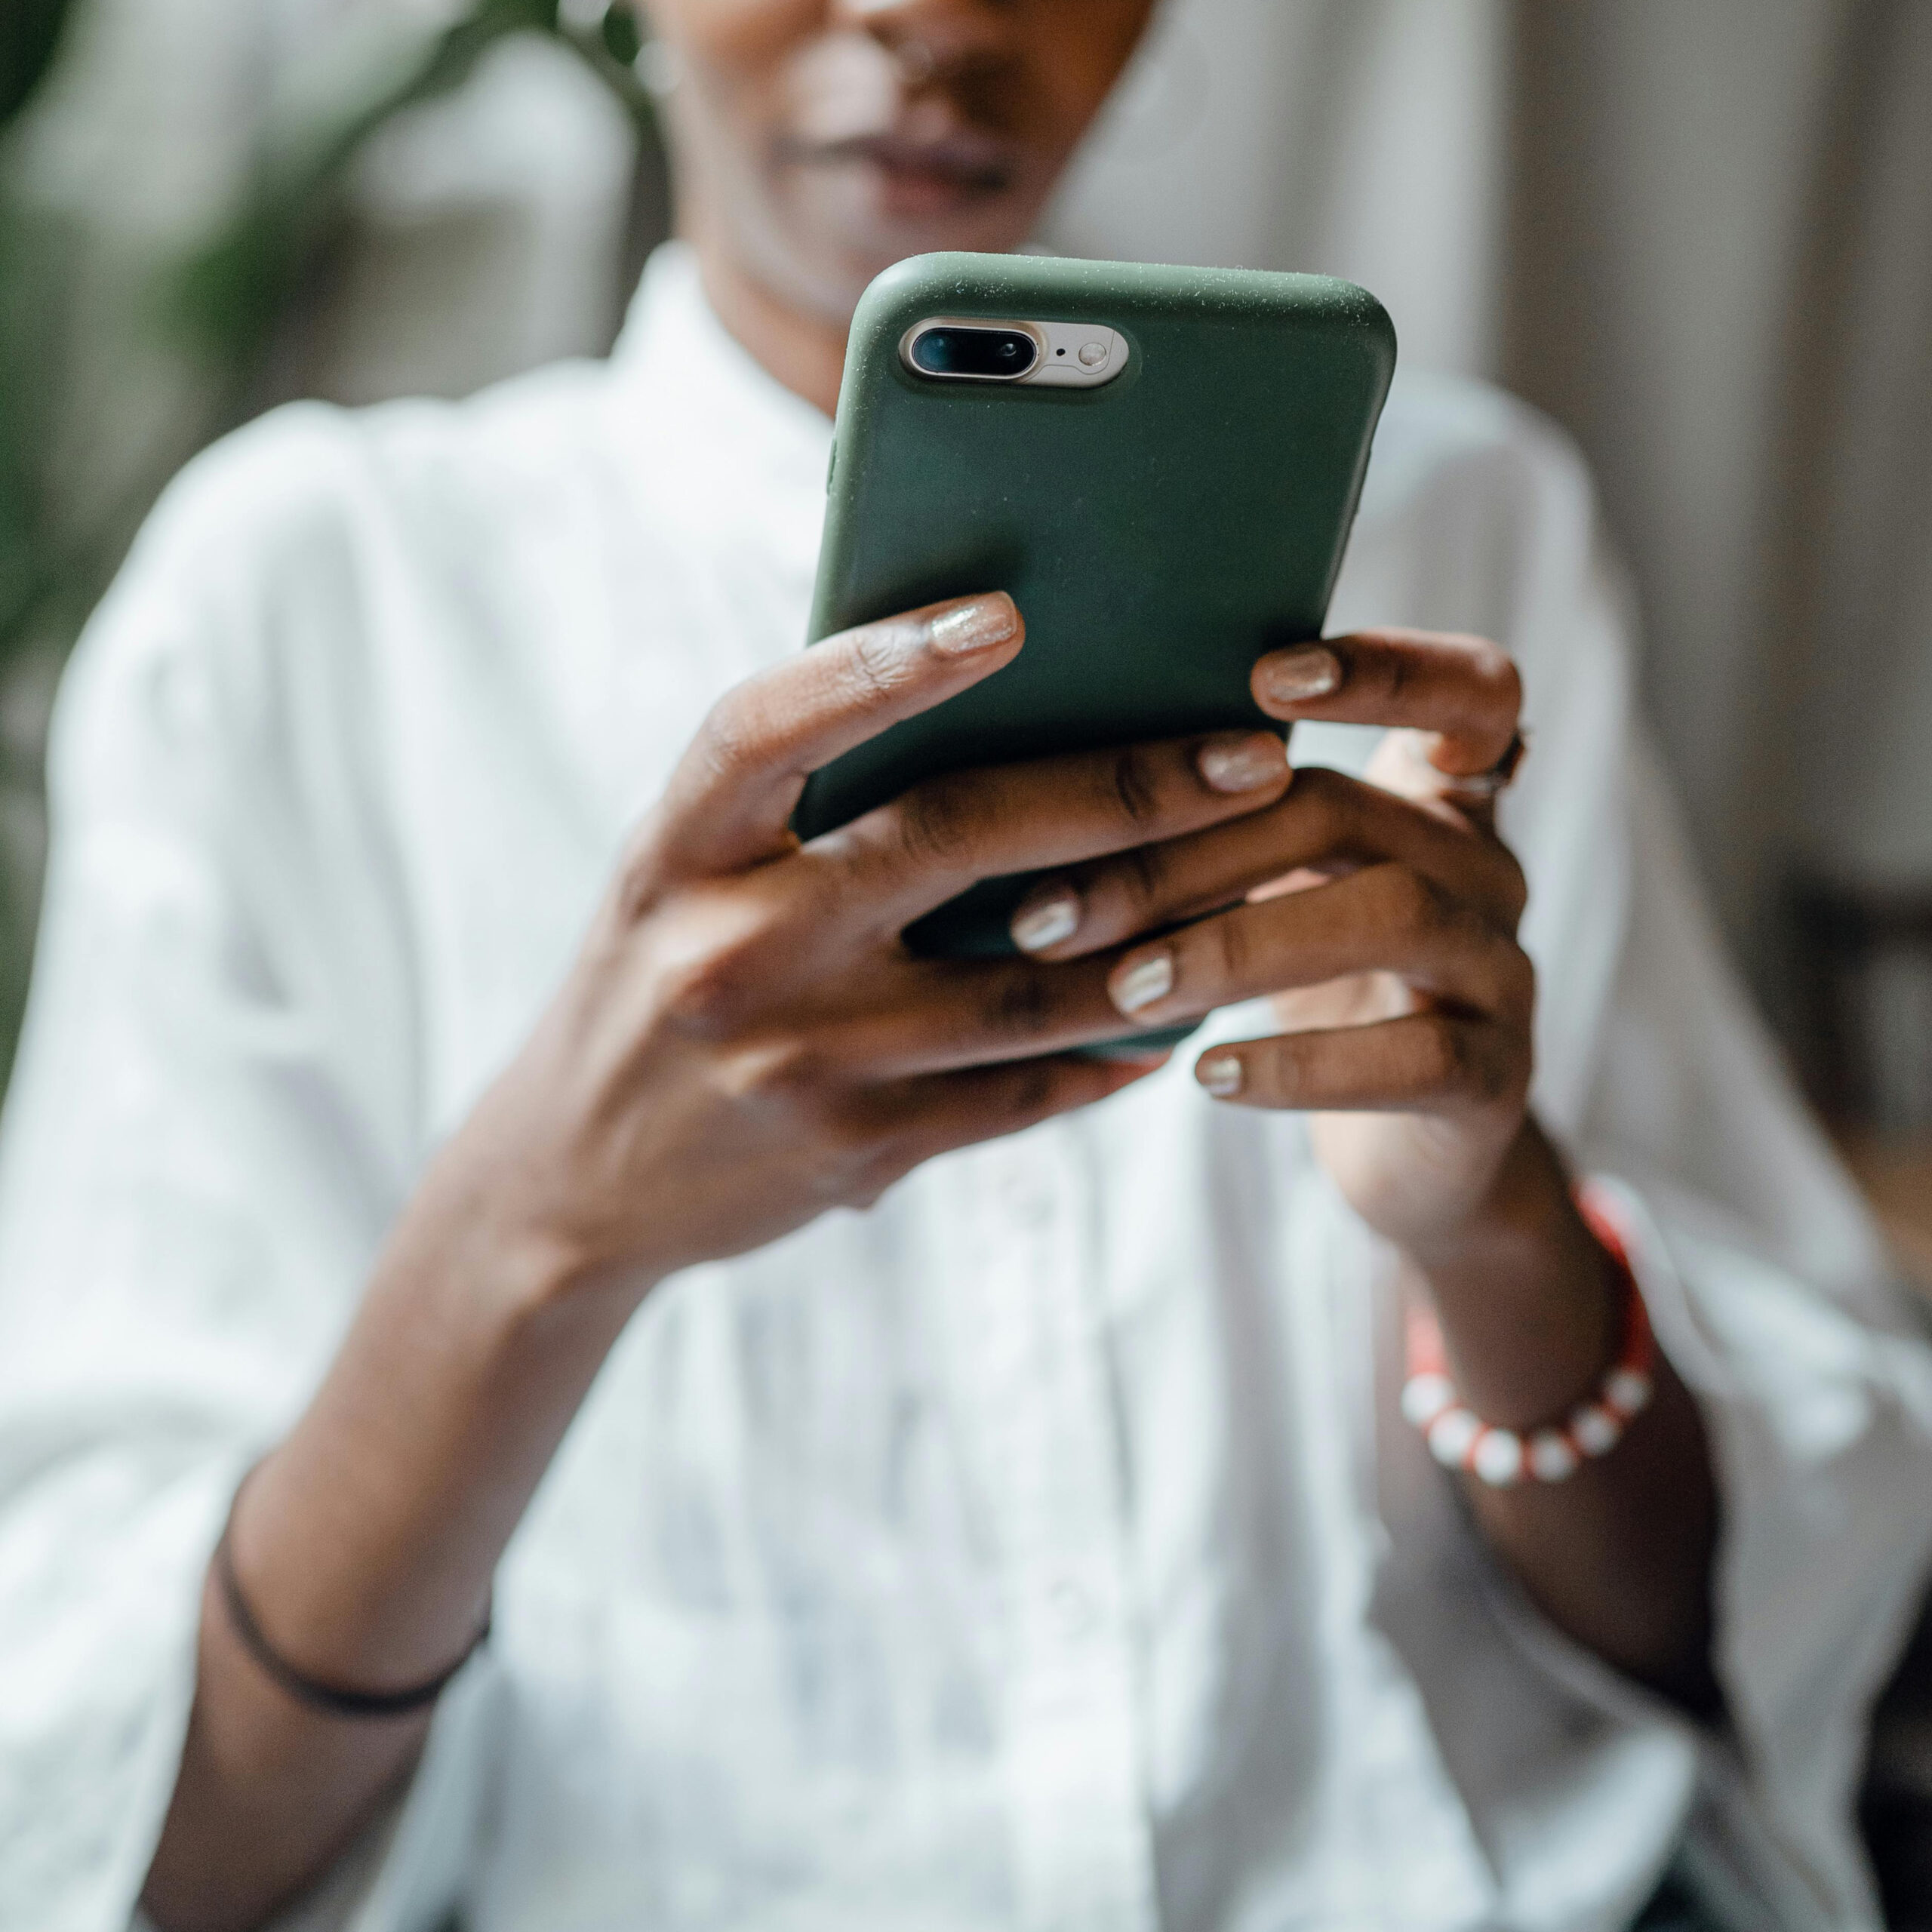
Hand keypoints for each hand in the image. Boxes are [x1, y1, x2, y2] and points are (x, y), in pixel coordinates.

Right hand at [437, 590, 1300, 1309]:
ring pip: (1022, 985)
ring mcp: (796, 1062)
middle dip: (1121, 791)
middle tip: (1251, 757)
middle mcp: (730, 951)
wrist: (570, 1181)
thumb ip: (793, 803)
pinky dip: (1108, 1050)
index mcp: (675, 853)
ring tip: (1258, 877)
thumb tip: (985, 700)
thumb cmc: (653, 981)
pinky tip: (1179, 1015)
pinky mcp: (853, 1152)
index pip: (769, 730)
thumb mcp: (680, 876)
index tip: (1006, 614)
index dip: (881, 664)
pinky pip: (1017, 1093)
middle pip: (948, 841)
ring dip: (1160, 932)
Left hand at [1004, 627, 1532, 1259]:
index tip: (1264, 678)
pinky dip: (1301, 1066)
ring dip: (1237, 947)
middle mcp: (1484, 865)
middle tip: (1058, 912)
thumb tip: (1037, 778)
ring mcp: (1503, 970)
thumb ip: (1218, 822)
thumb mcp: (1273, 890)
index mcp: (1435, 797)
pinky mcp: (1498, 1079)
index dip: (1385, 668)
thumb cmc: (1312, 990)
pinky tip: (1208, 1076)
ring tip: (1127, 990)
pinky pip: (1416, 1057)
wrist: (1410, 1152)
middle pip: (1346, 810)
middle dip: (1186, 855)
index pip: (1468, 688)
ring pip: (1394, 915)